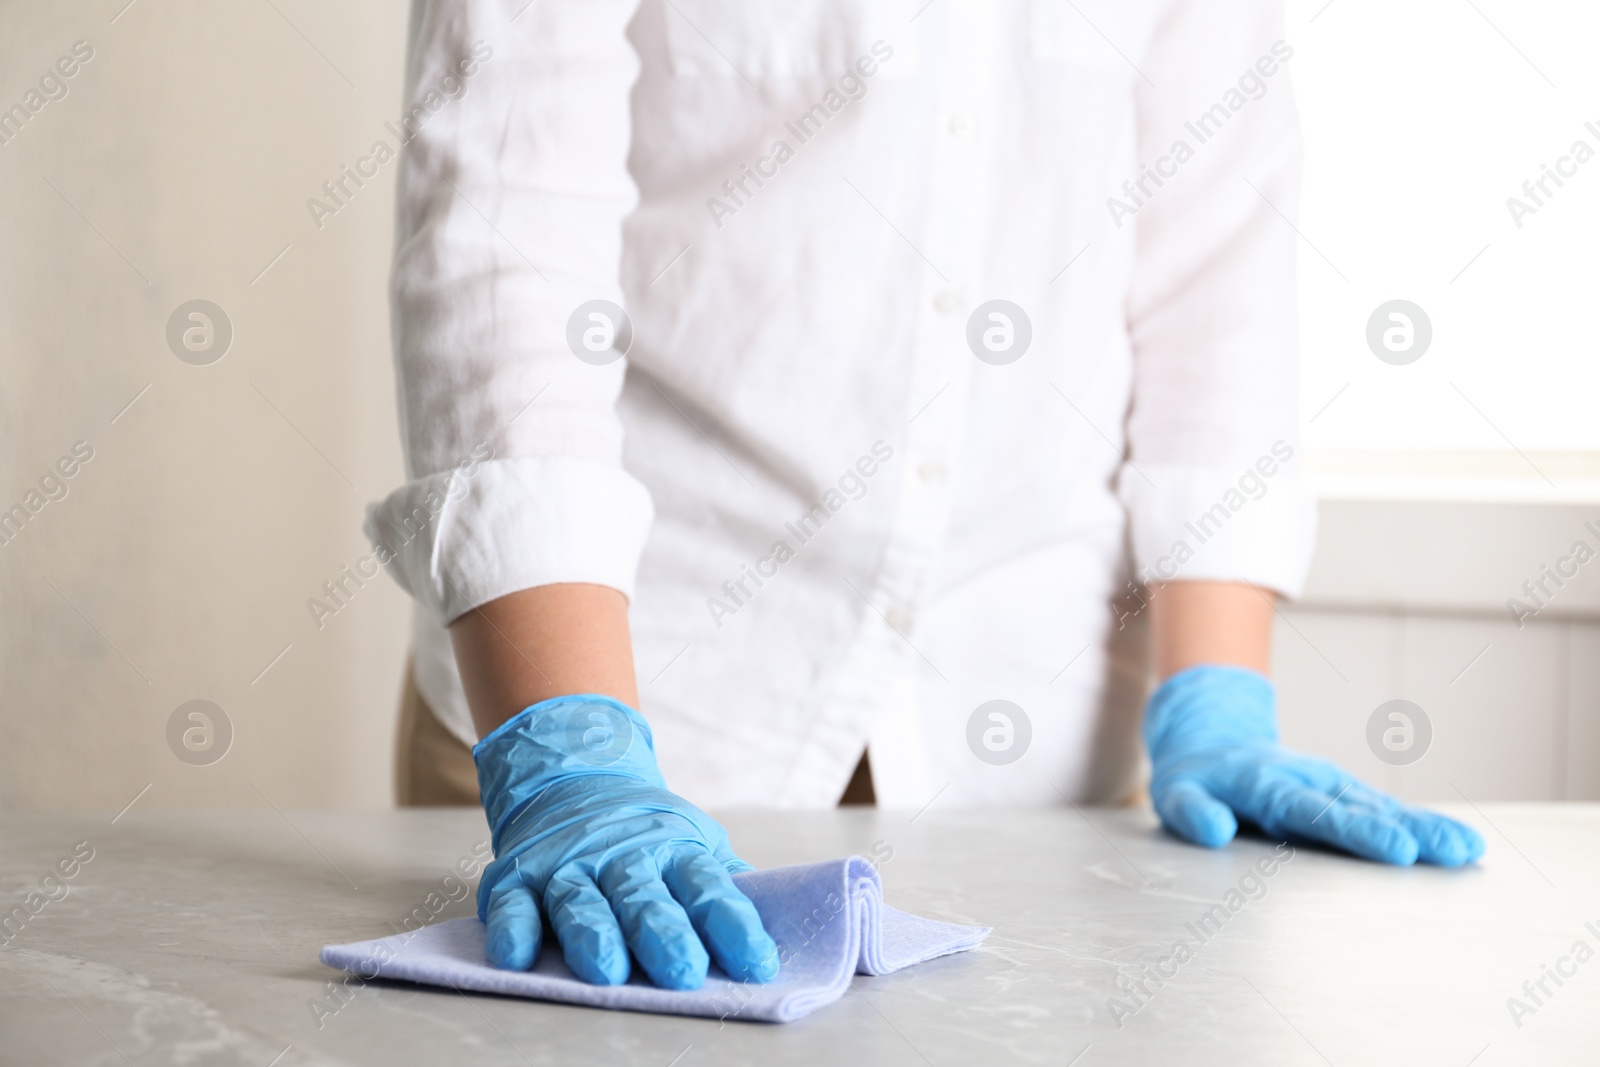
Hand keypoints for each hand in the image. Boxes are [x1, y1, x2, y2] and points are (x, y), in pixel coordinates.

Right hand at [473, 694, 778, 988]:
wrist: (570, 776)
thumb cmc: (643, 833)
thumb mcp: (693, 843)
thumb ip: (724, 882)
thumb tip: (781, 918)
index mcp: (673, 849)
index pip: (708, 886)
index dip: (733, 924)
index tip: (757, 963)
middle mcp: (620, 856)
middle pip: (644, 896)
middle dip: (664, 935)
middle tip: (683, 972)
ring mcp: (567, 864)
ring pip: (579, 901)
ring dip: (593, 936)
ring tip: (607, 971)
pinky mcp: (517, 875)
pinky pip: (512, 903)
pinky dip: (512, 929)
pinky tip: (516, 957)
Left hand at [1144, 665, 1484, 866]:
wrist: (1212, 737)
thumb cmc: (1194, 777)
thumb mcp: (1175, 793)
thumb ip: (1192, 812)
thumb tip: (1215, 832)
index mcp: (1269, 785)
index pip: (1317, 812)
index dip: (1359, 832)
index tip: (1398, 852)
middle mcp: (1309, 780)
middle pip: (1362, 809)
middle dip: (1409, 831)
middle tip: (1452, 852)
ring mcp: (1330, 784)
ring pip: (1382, 807)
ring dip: (1425, 827)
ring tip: (1467, 850)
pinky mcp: (1343, 792)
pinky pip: (1384, 808)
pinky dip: (1419, 824)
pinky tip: (1456, 844)